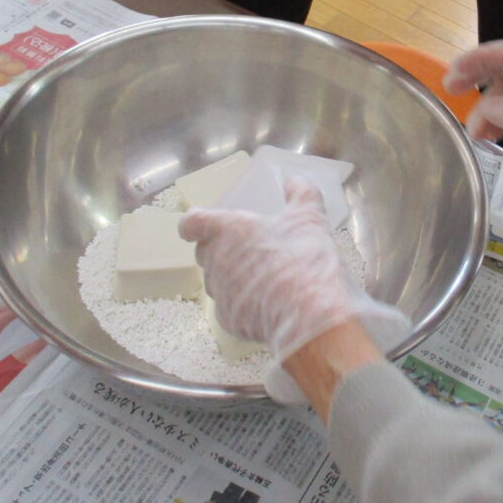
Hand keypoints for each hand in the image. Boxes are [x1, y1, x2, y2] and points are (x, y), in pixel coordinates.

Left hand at [179, 177, 408, 402]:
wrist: (311, 313)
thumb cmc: (305, 258)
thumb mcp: (310, 217)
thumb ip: (301, 193)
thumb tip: (296, 181)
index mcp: (228, 231)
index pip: (192, 222)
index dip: (194, 223)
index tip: (198, 224)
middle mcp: (216, 262)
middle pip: (204, 253)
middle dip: (220, 250)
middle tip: (249, 249)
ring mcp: (220, 294)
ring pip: (217, 282)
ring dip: (232, 278)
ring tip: (263, 278)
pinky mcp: (229, 321)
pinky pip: (230, 308)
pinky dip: (244, 304)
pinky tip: (268, 303)